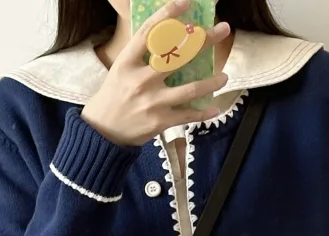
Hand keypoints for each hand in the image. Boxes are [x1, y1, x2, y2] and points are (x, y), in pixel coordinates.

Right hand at [81, 0, 230, 147]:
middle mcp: (141, 79)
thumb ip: (142, 53)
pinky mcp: (160, 121)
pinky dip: (204, 112)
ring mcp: (152, 101)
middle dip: (204, 41)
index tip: (186, 2)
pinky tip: (216, 107)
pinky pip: (188, 115)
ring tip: (224, 77)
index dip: (168, 14)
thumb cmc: (116, 94)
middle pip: (178, 56)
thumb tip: (169, 35)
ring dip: (211, 82)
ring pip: (189, 89)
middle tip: (222, 30)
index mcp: (128, 61)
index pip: (150, 32)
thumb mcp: (122, 67)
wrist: (104, 130)